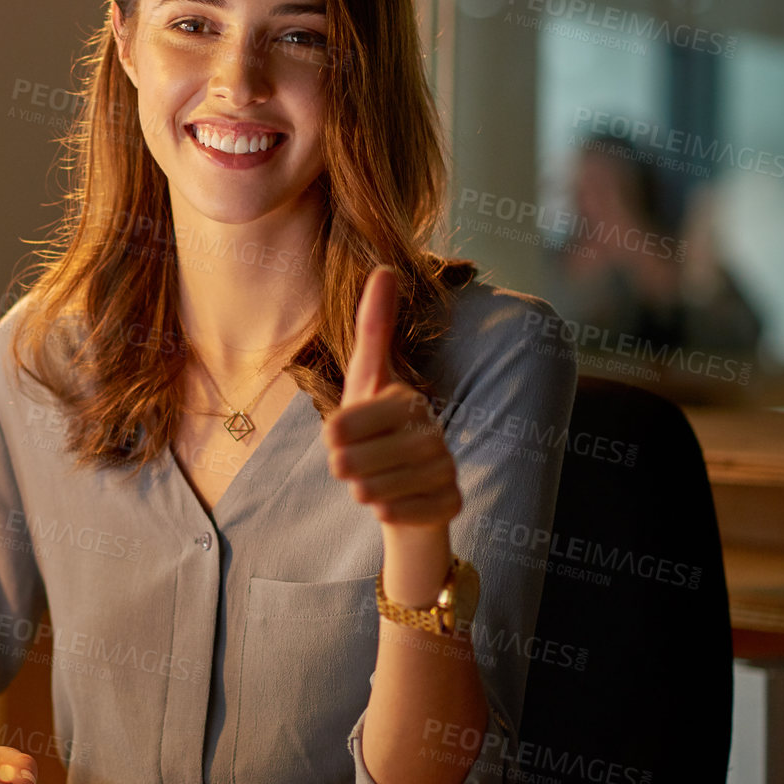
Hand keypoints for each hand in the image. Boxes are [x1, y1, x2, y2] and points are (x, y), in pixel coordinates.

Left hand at [324, 268, 461, 534]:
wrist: (408, 485)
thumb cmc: (377, 427)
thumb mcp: (366, 378)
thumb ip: (374, 327)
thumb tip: (386, 268)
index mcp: (408, 400)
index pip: (341, 425)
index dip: (333, 436)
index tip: (339, 436)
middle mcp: (433, 433)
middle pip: (355, 463)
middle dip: (344, 467)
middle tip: (350, 465)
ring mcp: (446, 469)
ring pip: (376, 492)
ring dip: (363, 490)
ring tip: (368, 482)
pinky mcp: (451, 504)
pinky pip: (398, 516)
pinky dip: (386, 513)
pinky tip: (390, 504)